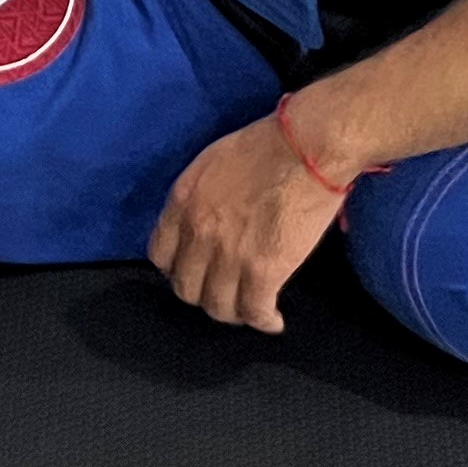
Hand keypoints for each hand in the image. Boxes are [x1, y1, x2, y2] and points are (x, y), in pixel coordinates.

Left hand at [148, 113, 347, 333]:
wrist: (307, 147)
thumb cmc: (268, 145)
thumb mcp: (213, 163)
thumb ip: (200, 197)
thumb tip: (205, 221)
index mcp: (183, 200)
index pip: (160, 254)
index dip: (177, 269)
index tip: (195, 270)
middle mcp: (198, 231)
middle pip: (186, 288)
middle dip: (204, 294)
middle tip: (225, 292)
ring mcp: (228, 254)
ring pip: (218, 307)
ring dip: (234, 312)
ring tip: (249, 309)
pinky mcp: (263, 270)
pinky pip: (254, 311)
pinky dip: (263, 321)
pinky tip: (273, 320)